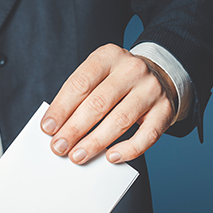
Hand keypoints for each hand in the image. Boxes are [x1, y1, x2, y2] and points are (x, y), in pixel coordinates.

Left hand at [40, 43, 176, 164]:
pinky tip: (111, 157)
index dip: (61, 108)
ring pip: (120, 120)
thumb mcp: (98, 75)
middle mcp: (132, 70)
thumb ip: (80, 96)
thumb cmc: (118, 81)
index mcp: (109, 56)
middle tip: (59, 147)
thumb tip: (57, 128)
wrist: (160, 75)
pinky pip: (147, 135)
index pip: (81, 83)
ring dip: (95, 142)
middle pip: (98, 103)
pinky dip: (128, 150)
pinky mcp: (165, 110)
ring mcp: (151, 90)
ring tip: (78, 156)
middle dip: (75, 129)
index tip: (48, 128)